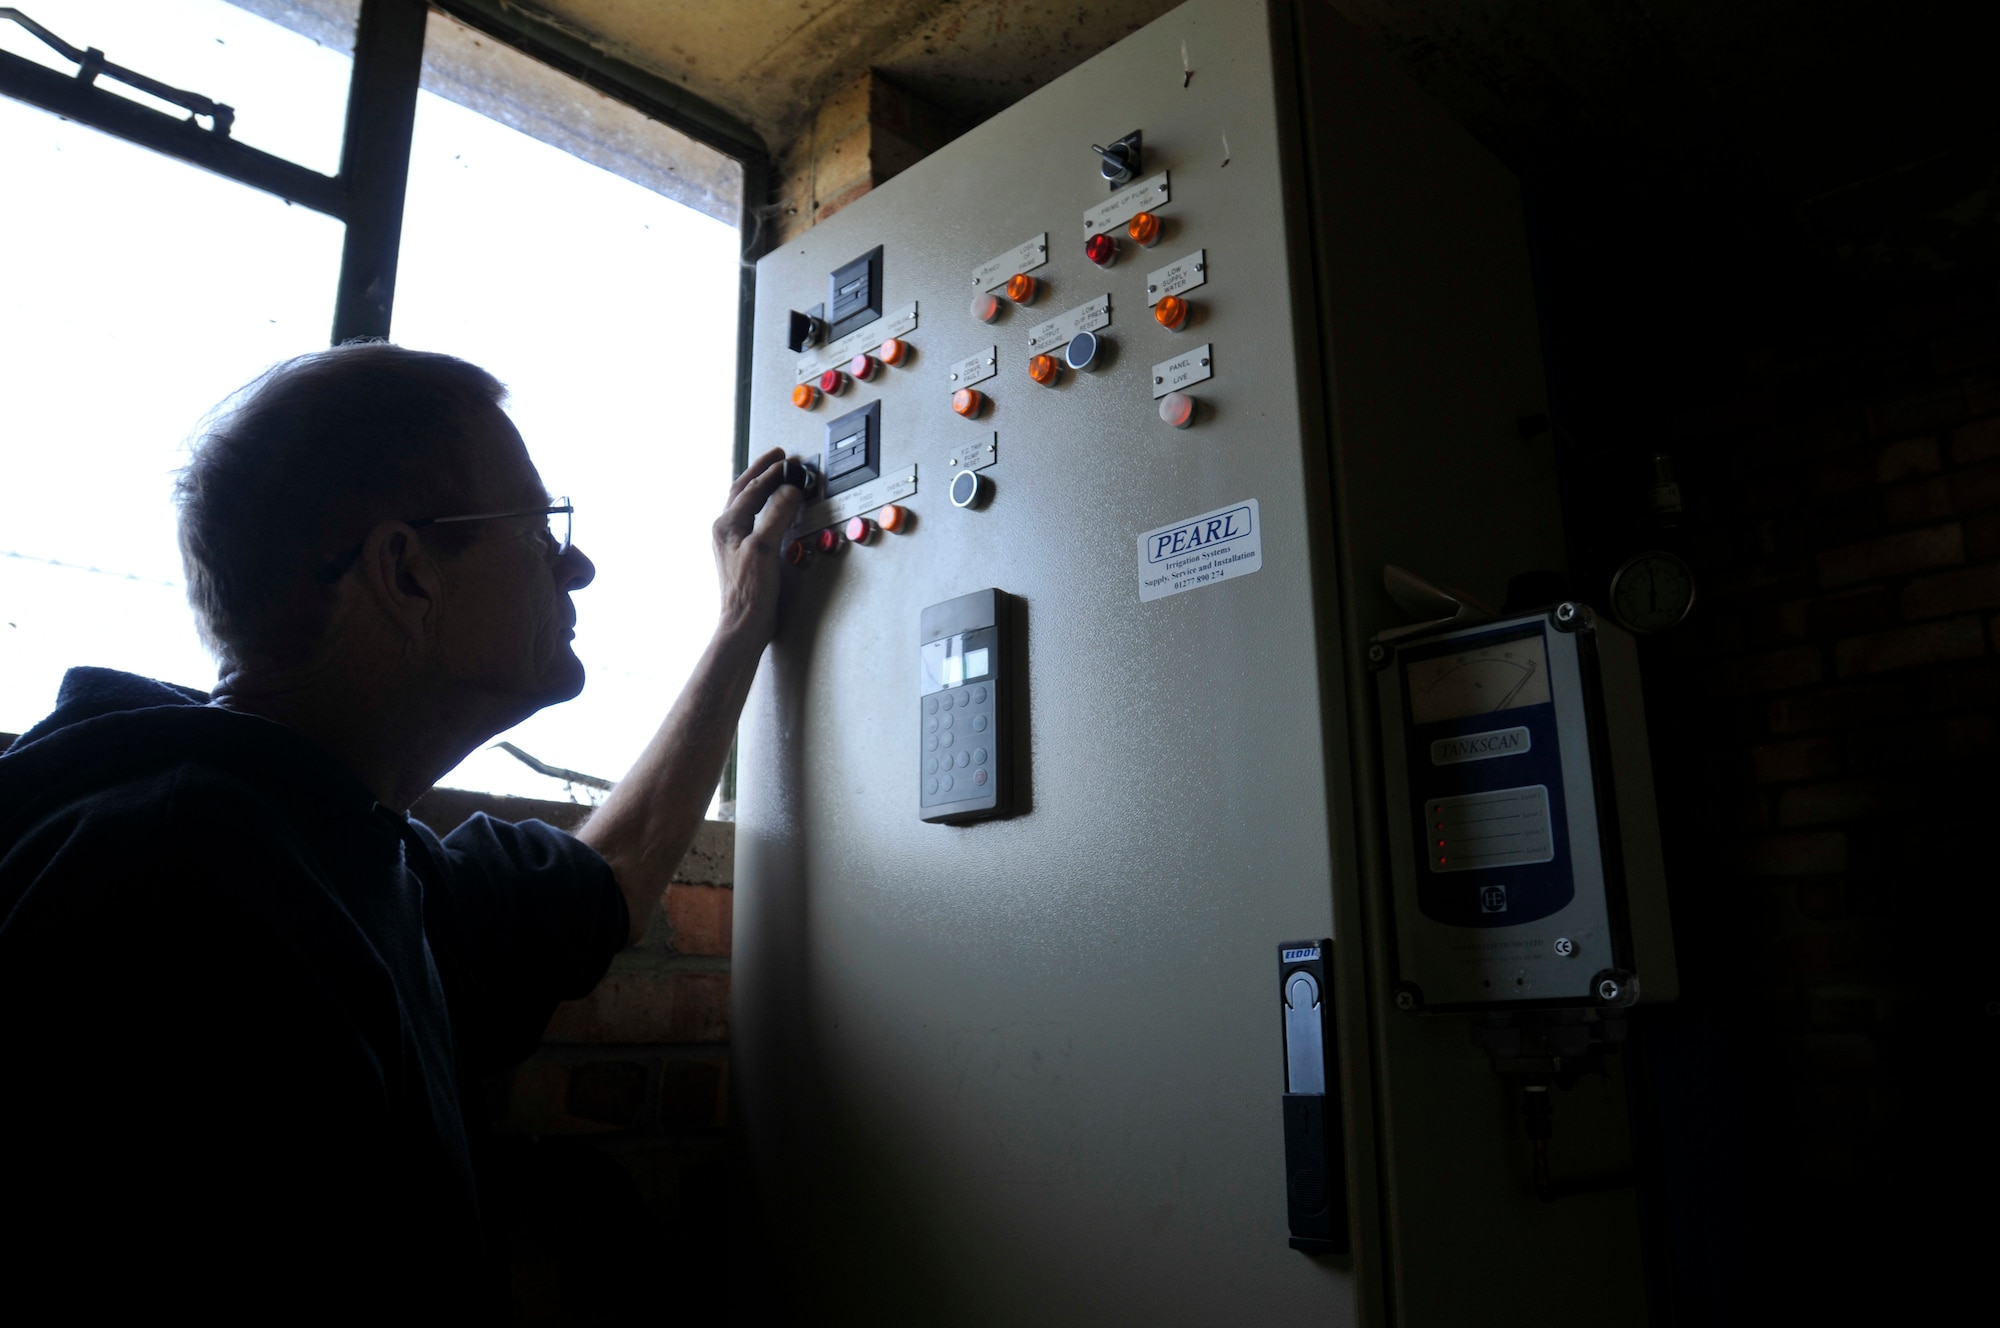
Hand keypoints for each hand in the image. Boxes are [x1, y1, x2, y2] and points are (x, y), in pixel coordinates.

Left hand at [713, 446, 806, 645]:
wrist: (744, 623)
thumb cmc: (749, 591)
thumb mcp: (764, 547)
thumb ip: (777, 515)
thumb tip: (790, 490)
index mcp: (727, 524)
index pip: (753, 488)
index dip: (773, 472)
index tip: (791, 461)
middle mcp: (726, 529)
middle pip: (743, 489)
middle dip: (761, 471)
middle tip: (779, 457)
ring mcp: (733, 541)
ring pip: (745, 502)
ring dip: (761, 485)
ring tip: (776, 474)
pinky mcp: (743, 552)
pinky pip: (752, 517)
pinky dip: (763, 505)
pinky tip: (772, 508)